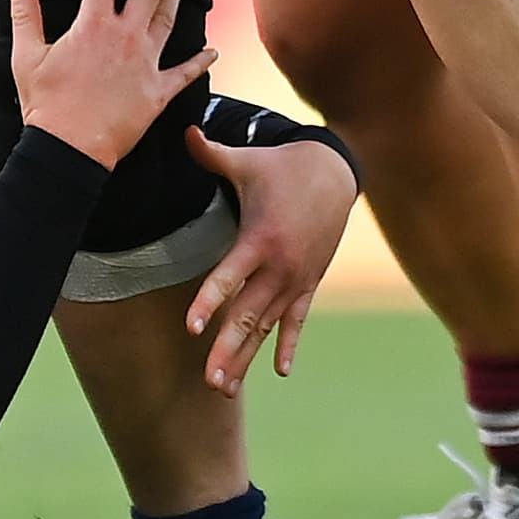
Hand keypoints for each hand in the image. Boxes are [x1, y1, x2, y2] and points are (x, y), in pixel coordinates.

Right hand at [2, 0, 207, 166]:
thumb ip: (25, 16)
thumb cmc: (47, 105)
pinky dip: (200, 61)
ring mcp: (146, 63)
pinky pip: (184, 73)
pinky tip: (213, 50)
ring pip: (169, 19)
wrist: (70, 149)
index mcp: (94, 26)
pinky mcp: (158, 92)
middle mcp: (125, 37)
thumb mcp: (27, 58)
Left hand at [180, 125, 355, 395]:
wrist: (334, 174)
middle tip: (209, 380)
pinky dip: (289, 345)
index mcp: (259, 239)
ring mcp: (296, 279)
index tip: (192, 329)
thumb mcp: (247, 161)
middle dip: (228, 348)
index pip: (229, 278)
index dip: (210, 302)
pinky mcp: (309, 283)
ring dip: (247, 356)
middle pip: (249, 314)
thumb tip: (183, 132)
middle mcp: (279, 266)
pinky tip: (282, 372)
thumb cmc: (280, 168)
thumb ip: (211, 154)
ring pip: (268, 326)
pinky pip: (297, 320)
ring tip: (225, 386)